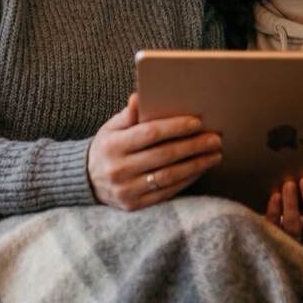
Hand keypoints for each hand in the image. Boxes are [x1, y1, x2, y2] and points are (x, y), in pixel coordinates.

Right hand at [87, 94, 221, 210]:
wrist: (87, 180)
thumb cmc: (107, 147)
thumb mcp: (111, 128)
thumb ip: (128, 115)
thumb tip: (139, 97)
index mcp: (113, 146)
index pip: (149, 134)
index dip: (175, 127)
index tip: (197, 122)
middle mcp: (119, 169)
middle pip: (163, 155)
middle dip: (193, 146)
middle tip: (215, 138)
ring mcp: (127, 190)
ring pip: (168, 176)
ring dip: (196, 165)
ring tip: (214, 155)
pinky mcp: (135, 205)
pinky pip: (166, 192)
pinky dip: (186, 180)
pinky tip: (200, 169)